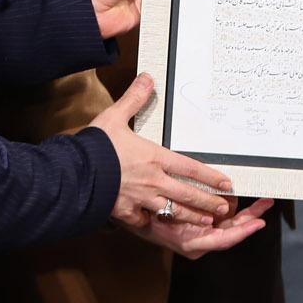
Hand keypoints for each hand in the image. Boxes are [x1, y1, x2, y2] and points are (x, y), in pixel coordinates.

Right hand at [91, 75, 235, 227]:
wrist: (76, 172)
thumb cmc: (96, 145)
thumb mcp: (115, 116)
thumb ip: (134, 98)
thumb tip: (148, 78)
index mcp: (155, 157)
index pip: (191, 167)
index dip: (211, 176)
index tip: (226, 184)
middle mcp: (153, 181)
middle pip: (187, 194)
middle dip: (207, 201)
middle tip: (223, 208)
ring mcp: (140, 198)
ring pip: (172, 211)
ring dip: (190, 216)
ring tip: (204, 220)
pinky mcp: (124, 211)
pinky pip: (143, 220)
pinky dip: (151, 223)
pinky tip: (157, 224)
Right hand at [124, 197, 274, 258]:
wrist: (130, 219)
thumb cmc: (146, 219)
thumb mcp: (167, 217)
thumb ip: (191, 212)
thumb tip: (221, 203)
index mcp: (192, 243)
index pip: (225, 239)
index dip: (243, 231)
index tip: (259, 222)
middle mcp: (199, 242)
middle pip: (232, 231)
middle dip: (250, 217)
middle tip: (266, 203)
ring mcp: (200, 234)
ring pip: (228, 224)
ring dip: (244, 212)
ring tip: (260, 199)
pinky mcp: (199, 226)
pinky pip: (220, 219)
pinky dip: (231, 210)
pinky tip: (239, 198)